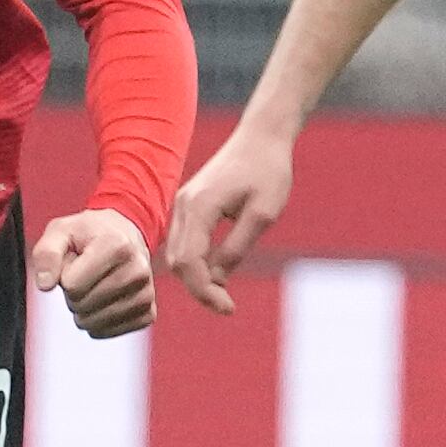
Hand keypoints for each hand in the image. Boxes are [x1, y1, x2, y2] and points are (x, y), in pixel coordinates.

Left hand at [30, 209, 153, 337]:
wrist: (125, 236)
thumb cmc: (89, 234)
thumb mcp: (61, 232)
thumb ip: (47, 254)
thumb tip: (45, 284)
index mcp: (117, 245)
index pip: (72, 285)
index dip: (64, 276)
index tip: (76, 262)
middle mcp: (138, 270)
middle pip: (81, 305)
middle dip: (73, 294)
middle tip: (85, 275)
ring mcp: (146, 294)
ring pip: (93, 323)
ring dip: (84, 309)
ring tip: (95, 286)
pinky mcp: (148, 313)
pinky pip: (107, 332)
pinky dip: (98, 322)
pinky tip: (105, 300)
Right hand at [164, 127, 292, 315]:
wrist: (261, 137)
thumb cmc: (268, 171)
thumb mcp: (263, 214)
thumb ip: (237, 247)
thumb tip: (217, 279)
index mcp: (199, 207)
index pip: (190, 263)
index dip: (205, 292)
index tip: (230, 308)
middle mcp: (182, 206)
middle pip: (177, 263)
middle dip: (199, 289)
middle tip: (228, 306)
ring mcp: (181, 205)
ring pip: (177, 255)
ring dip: (196, 278)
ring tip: (224, 293)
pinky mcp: (188, 205)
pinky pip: (183, 243)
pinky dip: (195, 264)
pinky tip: (217, 273)